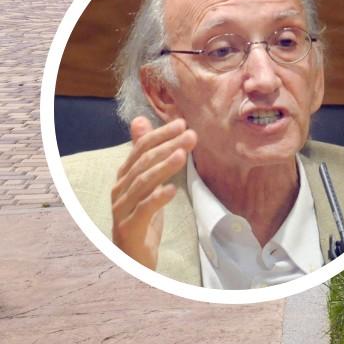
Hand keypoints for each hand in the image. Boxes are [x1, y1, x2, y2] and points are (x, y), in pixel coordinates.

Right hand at [110, 117, 196, 270]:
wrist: (132, 257)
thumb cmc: (141, 217)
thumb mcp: (146, 184)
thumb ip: (144, 154)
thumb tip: (140, 120)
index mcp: (124, 178)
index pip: (140, 149)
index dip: (160, 135)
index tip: (182, 123)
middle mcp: (119, 191)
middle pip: (143, 163)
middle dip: (168, 146)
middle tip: (191, 135)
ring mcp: (121, 210)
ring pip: (142, 184)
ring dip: (163, 167)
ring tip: (183, 155)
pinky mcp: (128, 229)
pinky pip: (143, 211)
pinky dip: (157, 199)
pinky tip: (172, 190)